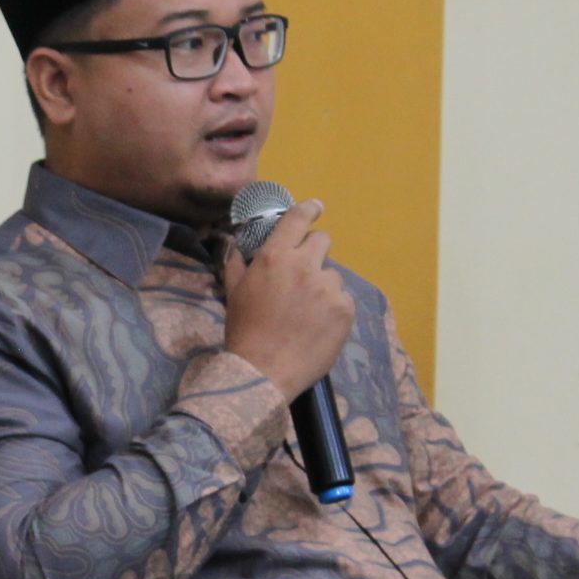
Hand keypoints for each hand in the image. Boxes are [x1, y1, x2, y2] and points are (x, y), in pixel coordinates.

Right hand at [221, 199, 357, 400]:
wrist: (263, 371)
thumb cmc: (244, 331)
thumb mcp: (233, 293)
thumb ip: (237, 264)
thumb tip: (235, 245)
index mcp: (275, 256)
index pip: (298, 219)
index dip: (309, 209)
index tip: (316, 207)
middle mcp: (304, 265)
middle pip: (322, 241)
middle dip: (314, 252)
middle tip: (305, 274)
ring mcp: (328, 287)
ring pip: (333, 276)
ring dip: (323, 287)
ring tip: (308, 313)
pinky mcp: (345, 309)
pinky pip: (343, 300)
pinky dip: (333, 310)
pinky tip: (318, 327)